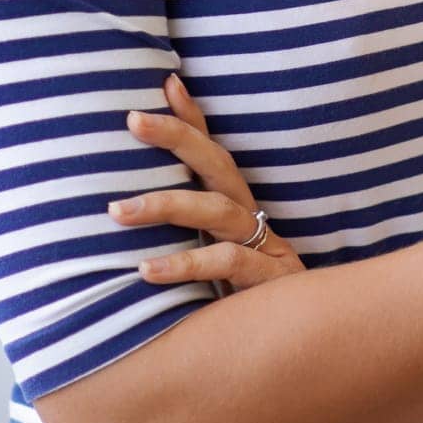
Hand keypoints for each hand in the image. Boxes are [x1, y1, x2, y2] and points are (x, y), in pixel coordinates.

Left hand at [114, 73, 305, 293]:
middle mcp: (252, 217)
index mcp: (238, 206)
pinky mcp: (267, 282)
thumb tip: (119, 216)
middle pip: (217, 163)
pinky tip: (146, 270)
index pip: (213, 151)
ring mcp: (264, 247)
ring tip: (117, 210)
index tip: (166, 82)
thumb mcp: (213, 260)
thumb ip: (184, 236)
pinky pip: (226, 264)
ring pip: (216, 211)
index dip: (192, 116)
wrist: (305, 341)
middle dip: (176, 137)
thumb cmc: (244, 301)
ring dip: (165, 204)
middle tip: (133, 119)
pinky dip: (185, 264)